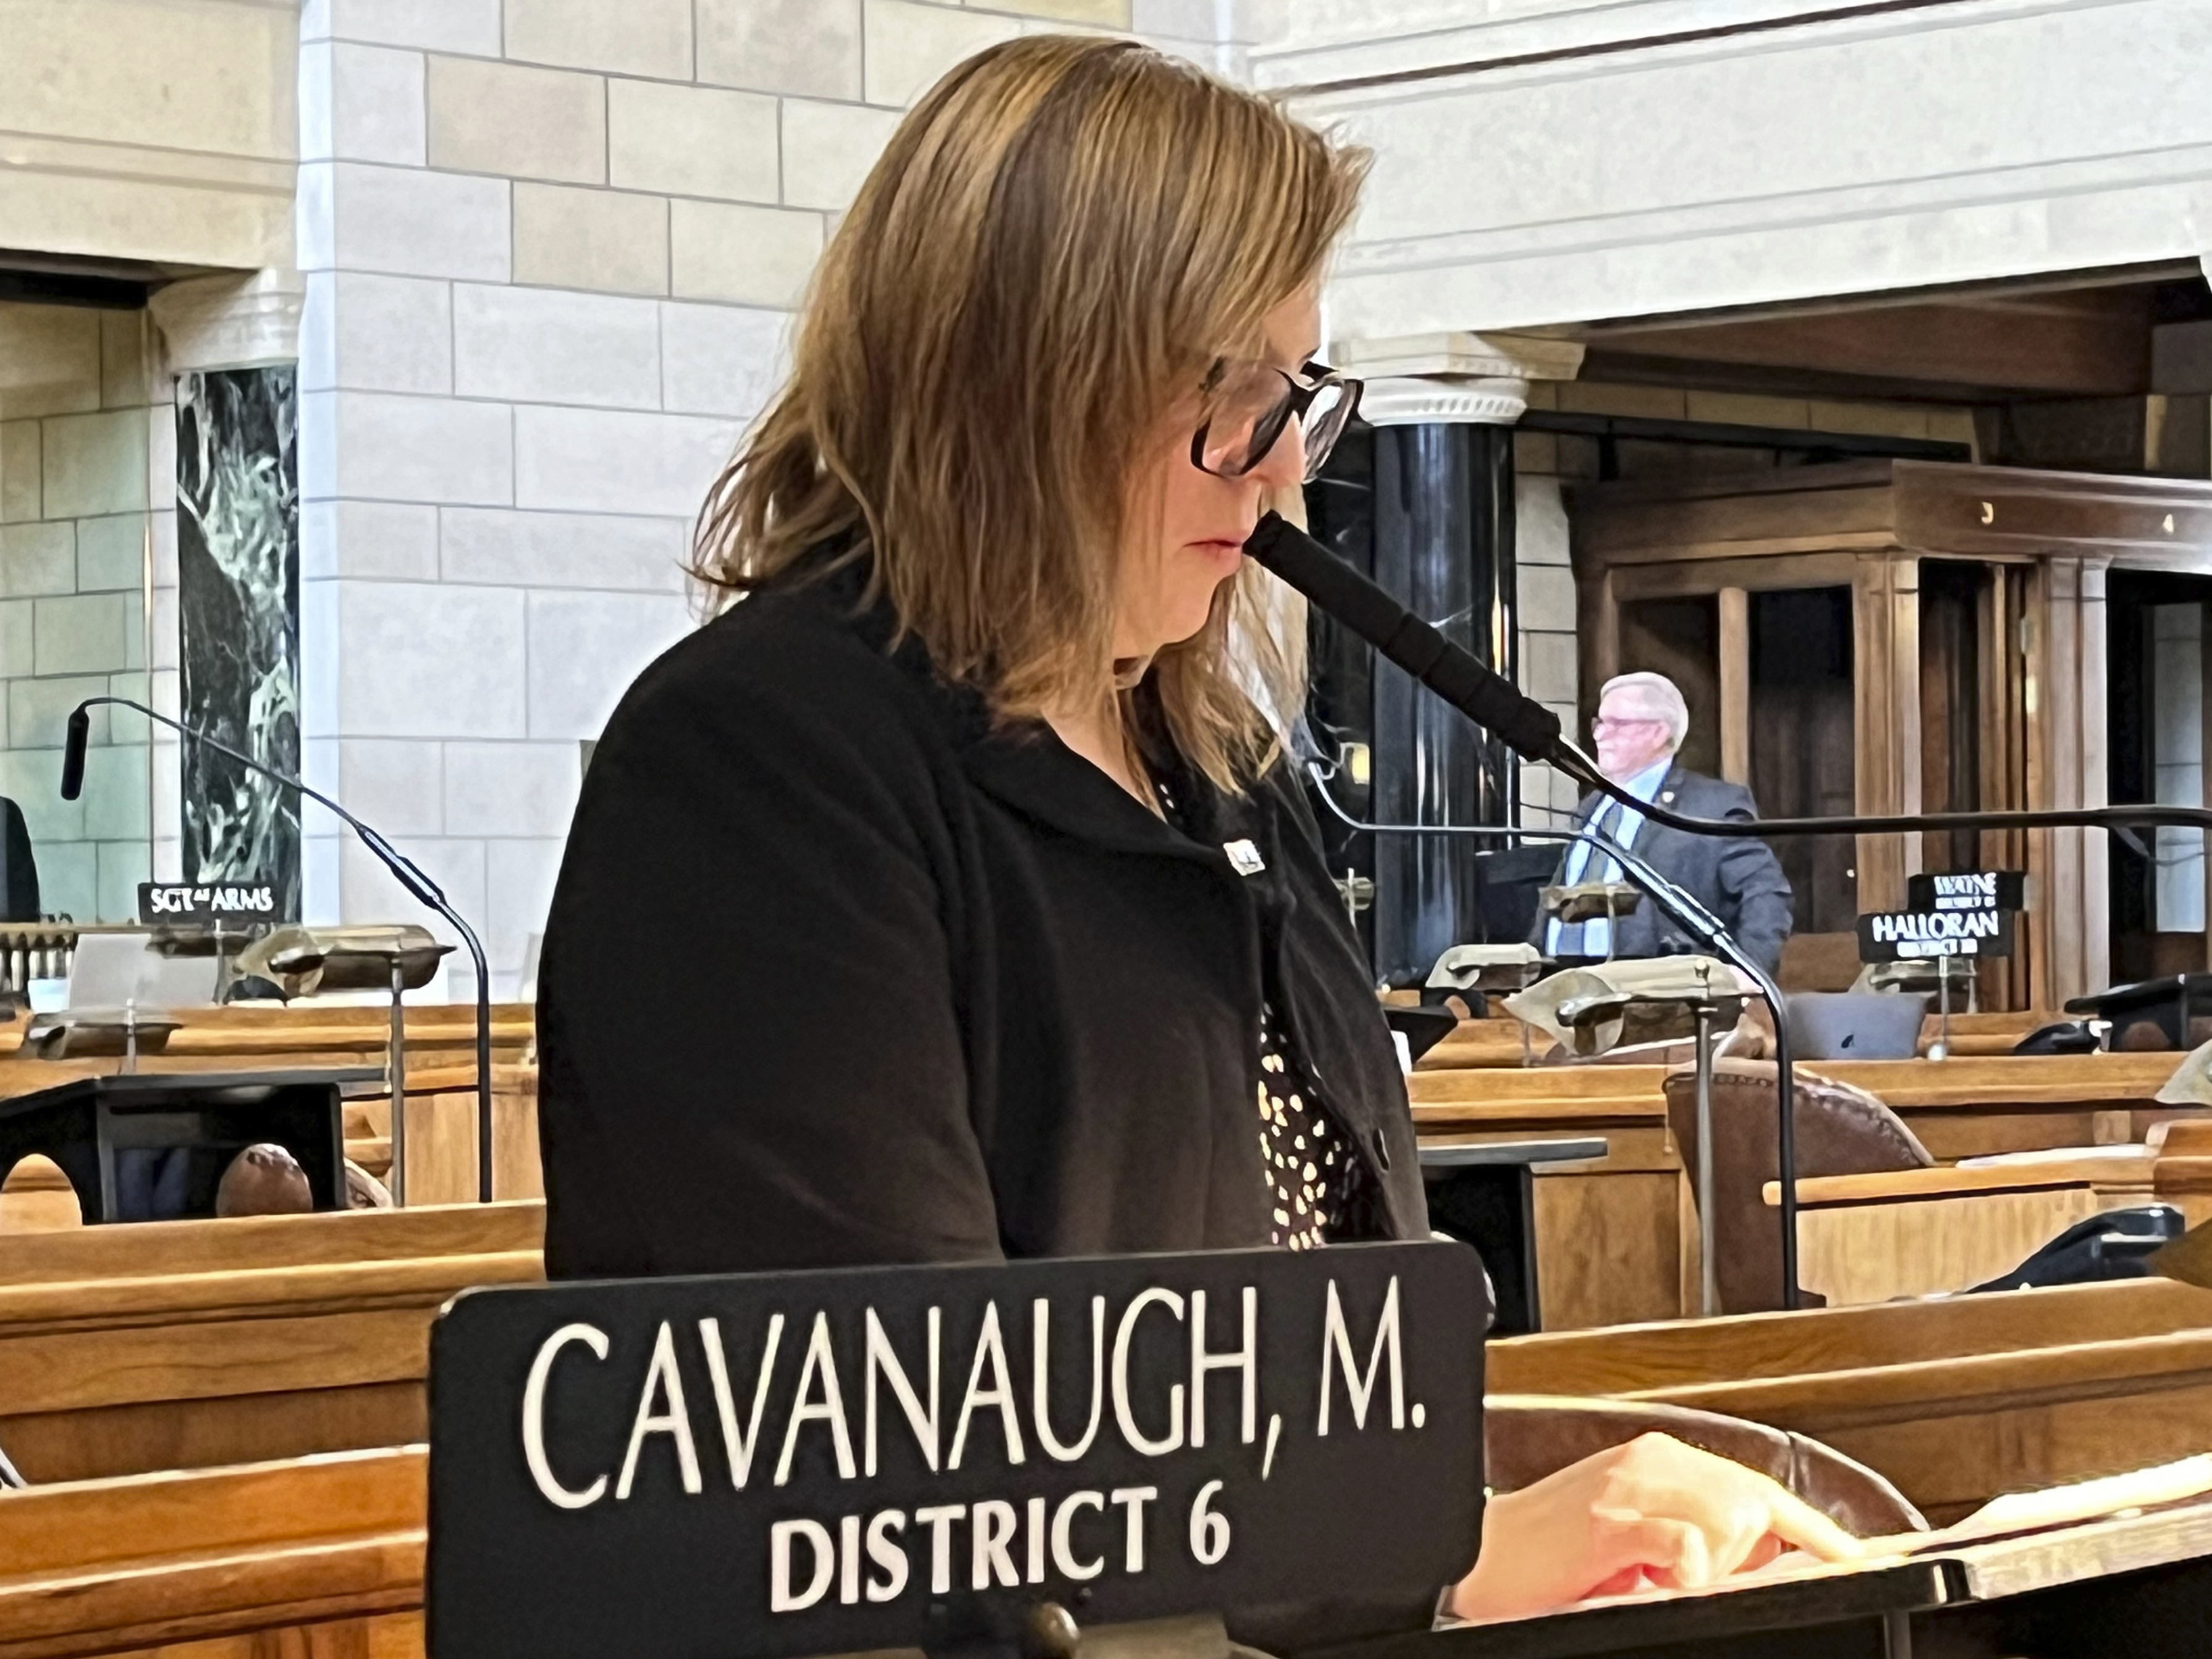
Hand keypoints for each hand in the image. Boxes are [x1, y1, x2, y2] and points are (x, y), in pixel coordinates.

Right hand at [1449, 1432, 1863, 1622]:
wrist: (1473, 1562)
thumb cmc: (1547, 1560)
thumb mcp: (1635, 1545)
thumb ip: (1691, 1536)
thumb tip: (1761, 1559)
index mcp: (1660, 1461)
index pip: (1763, 1491)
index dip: (1820, 1531)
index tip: (1869, 1558)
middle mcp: (1651, 1462)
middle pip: (1757, 1504)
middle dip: (1744, 1556)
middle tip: (1685, 1581)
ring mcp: (1629, 1487)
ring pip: (1732, 1520)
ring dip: (1708, 1567)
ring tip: (1649, 1580)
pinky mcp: (1608, 1520)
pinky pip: (1684, 1541)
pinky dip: (1685, 1566)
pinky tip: (1655, 1578)